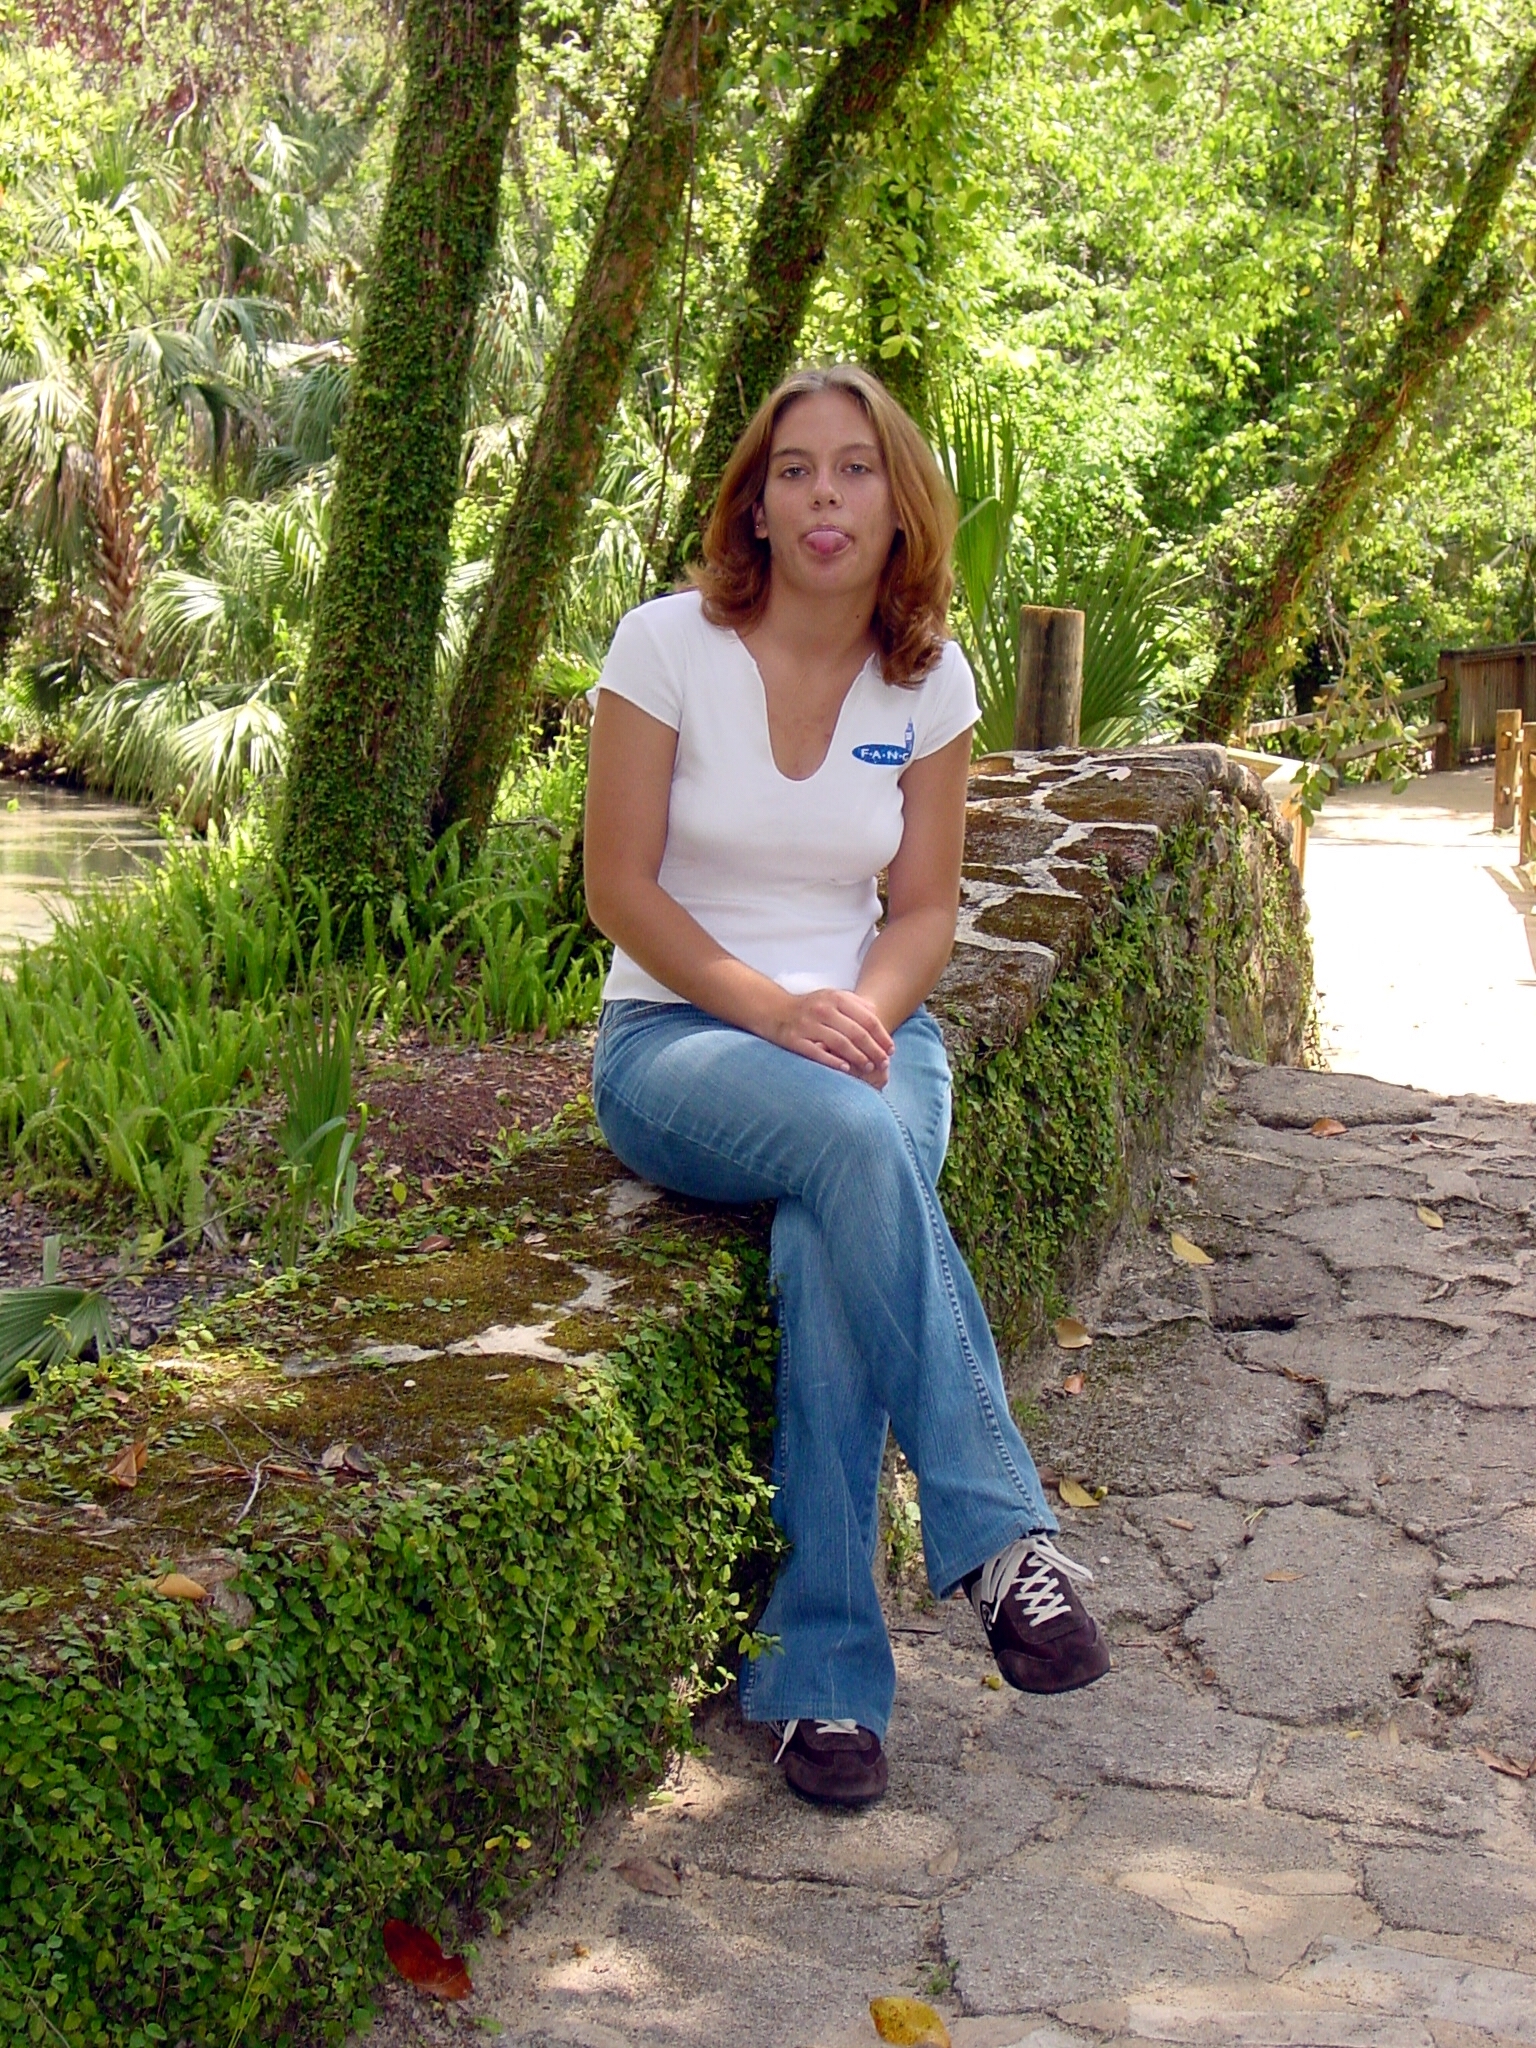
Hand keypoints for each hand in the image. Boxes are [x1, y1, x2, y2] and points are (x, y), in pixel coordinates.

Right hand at [769, 988, 893, 1086]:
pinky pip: (817, 1052)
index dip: (882, 1035)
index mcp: (836, 998)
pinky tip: (845, 1069)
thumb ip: (854, 1004)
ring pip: (840, 1043)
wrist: (774, 1010)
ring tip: (869, 1067)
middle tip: (884, 1063)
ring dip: (858, 1057)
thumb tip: (877, 1016)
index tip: (891, 1049)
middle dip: (874, 1049)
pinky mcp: (795, 1039)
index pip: (867, 1019)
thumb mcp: (831, 997)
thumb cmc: (809, 1007)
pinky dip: (832, 1061)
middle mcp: (823, 1009)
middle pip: (857, 1032)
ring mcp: (808, 1024)